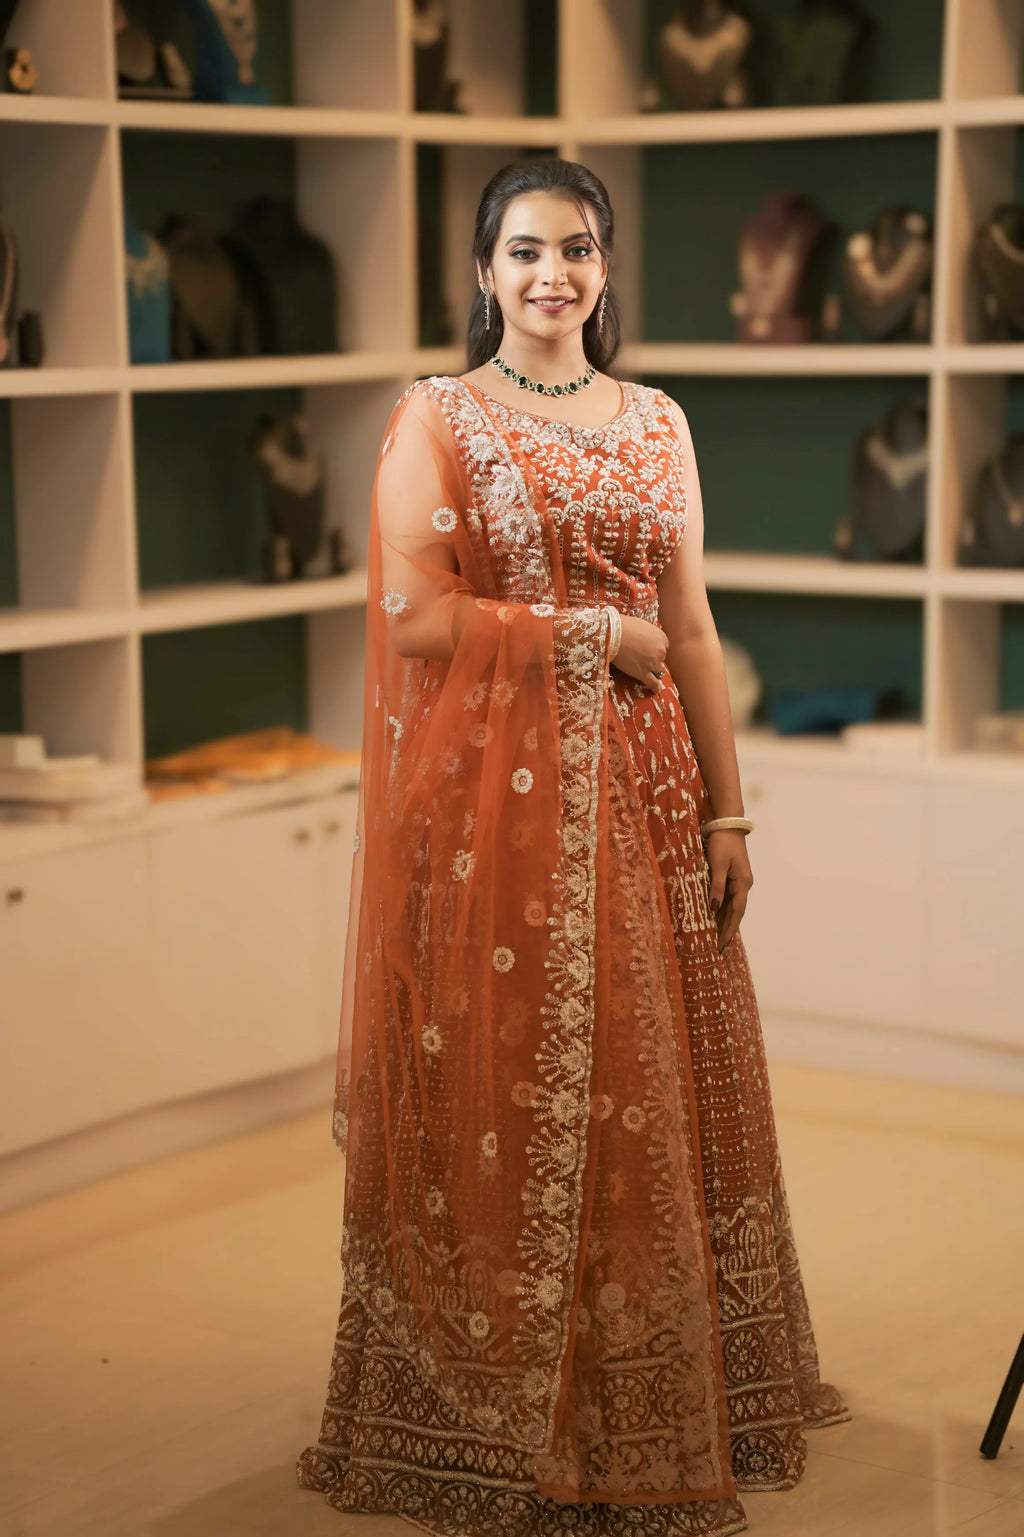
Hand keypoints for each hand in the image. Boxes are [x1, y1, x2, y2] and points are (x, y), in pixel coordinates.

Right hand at [613, 614, 668, 691]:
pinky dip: (655, 687)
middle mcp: (661, 651)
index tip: (648, 650)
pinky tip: (656, 689)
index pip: (664, 647)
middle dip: (654, 659)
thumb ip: (648, 634)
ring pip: (659, 671)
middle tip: (643, 658)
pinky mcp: (643, 673)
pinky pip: (653, 683)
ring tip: (646, 671)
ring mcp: (652, 663)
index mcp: (662, 638)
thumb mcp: (642, 625)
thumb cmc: (624, 626)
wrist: (613, 634)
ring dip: (654, 671)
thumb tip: (645, 638)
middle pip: (661, 659)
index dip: (655, 649)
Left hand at [706, 830, 752, 954]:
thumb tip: (714, 908)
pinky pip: (727, 898)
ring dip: (724, 922)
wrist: (727, 825)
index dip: (729, 930)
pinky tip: (714, 919)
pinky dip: (721, 910)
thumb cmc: (722, 843)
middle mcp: (743, 885)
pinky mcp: (732, 877)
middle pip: (734, 913)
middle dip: (726, 931)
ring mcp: (738, 882)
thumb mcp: (718, 864)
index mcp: (742, 884)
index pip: (736, 913)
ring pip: (730, 907)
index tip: (722, 945)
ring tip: (715, 939)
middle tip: (718, 949)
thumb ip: (717, 886)